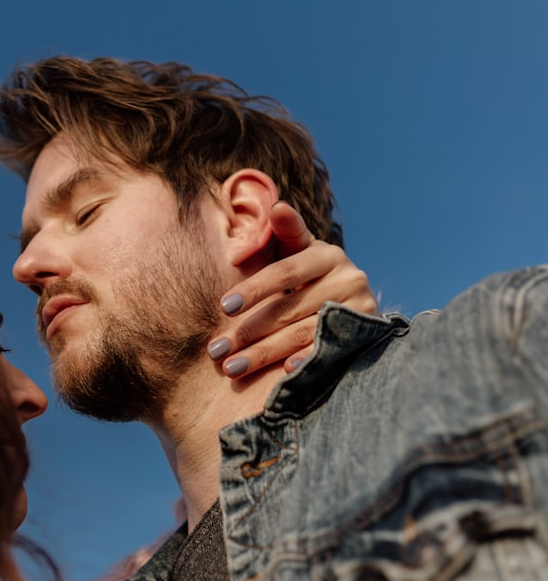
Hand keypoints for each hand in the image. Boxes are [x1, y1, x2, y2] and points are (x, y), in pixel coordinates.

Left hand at [206, 202, 377, 378]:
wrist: (359, 304)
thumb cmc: (315, 275)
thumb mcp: (303, 251)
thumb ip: (288, 233)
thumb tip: (277, 207)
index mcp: (327, 255)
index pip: (285, 273)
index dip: (254, 289)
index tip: (223, 307)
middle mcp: (349, 279)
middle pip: (288, 309)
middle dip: (248, 331)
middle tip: (216, 351)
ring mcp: (359, 309)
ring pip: (302, 333)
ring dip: (264, 354)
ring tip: (232, 367)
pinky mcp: (365, 336)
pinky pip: (328, 352)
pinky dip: (305, 362)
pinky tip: (282, 373)